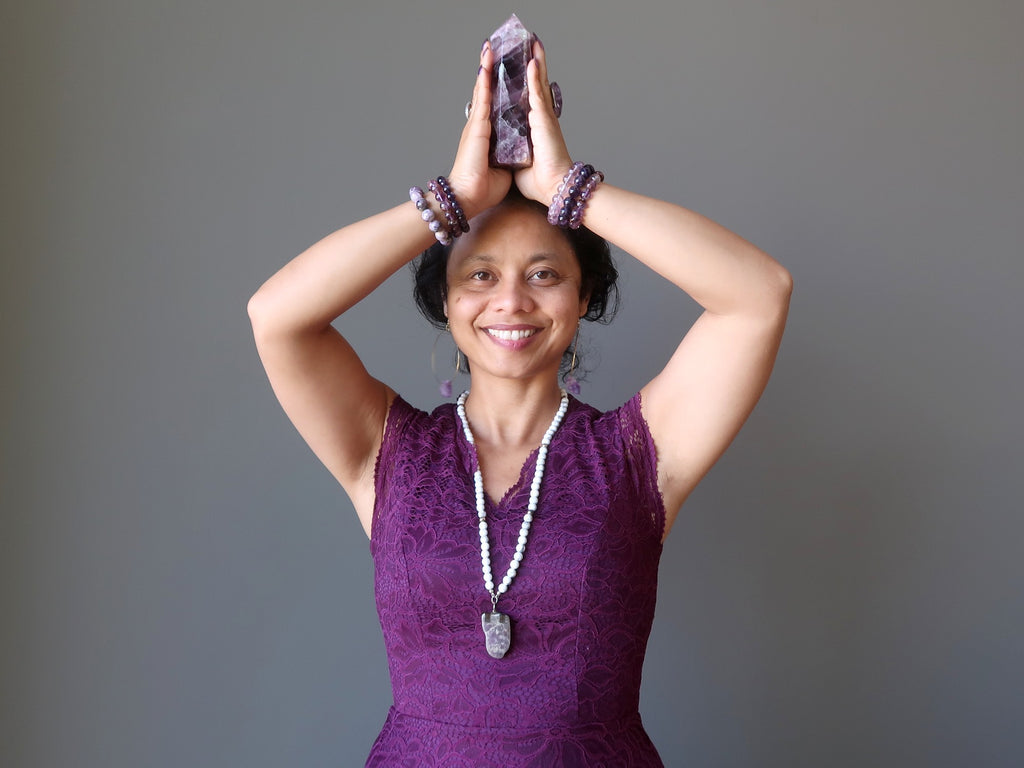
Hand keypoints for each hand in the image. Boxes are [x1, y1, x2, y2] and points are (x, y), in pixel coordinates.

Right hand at [447, 42, 511, 218]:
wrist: (470, 198)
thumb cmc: (484, 189)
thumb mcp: (504, 167)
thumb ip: (511, 154)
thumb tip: (521, 151)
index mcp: (488, 137)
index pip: (494, 106)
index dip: (498, 88)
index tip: (502, 71)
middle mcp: (481, 127)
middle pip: (487, 93)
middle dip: (491, 71)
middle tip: (494, 50)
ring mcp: (477, 125)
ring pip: (483, 90)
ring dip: (486, 68)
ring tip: (489, 48)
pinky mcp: (476, 127)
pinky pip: (482, 98)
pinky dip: (484, 81)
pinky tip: (486, 64)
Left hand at [514, 40, 573, 205]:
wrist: (551, 189)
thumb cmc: (538, 181)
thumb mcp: (517, 162)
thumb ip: (511, 151)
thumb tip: (504, 151)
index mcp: (531, 129)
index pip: (525, 100)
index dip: (522, 82)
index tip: (519, 67)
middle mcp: (538, 120)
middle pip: (534, 86)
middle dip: (531, 66)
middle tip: (529, 45)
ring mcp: (542, 118)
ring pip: (537, 84)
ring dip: (535, 63)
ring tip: (533, 43)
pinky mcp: (543, 121)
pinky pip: (537, 94)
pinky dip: (535, 77)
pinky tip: (532, 61)